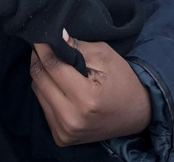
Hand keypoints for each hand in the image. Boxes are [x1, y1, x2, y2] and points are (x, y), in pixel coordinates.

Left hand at [30, 36, 150, 146]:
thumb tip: (57, 36)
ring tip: (49, 61)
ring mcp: (65, 131)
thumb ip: (79, 47)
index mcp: (86, 97)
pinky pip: (44, 108)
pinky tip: (56, 82)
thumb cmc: (122, 80)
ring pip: (38, 94)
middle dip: (38, 59)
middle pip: (40, 81)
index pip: (53, 67)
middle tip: (41, 45)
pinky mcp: (62, 138)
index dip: (43, 48)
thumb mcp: (105, 56)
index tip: (39, 35)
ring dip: (41, 75)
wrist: (135, 114)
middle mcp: (71, 118)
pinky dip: (46, 91)